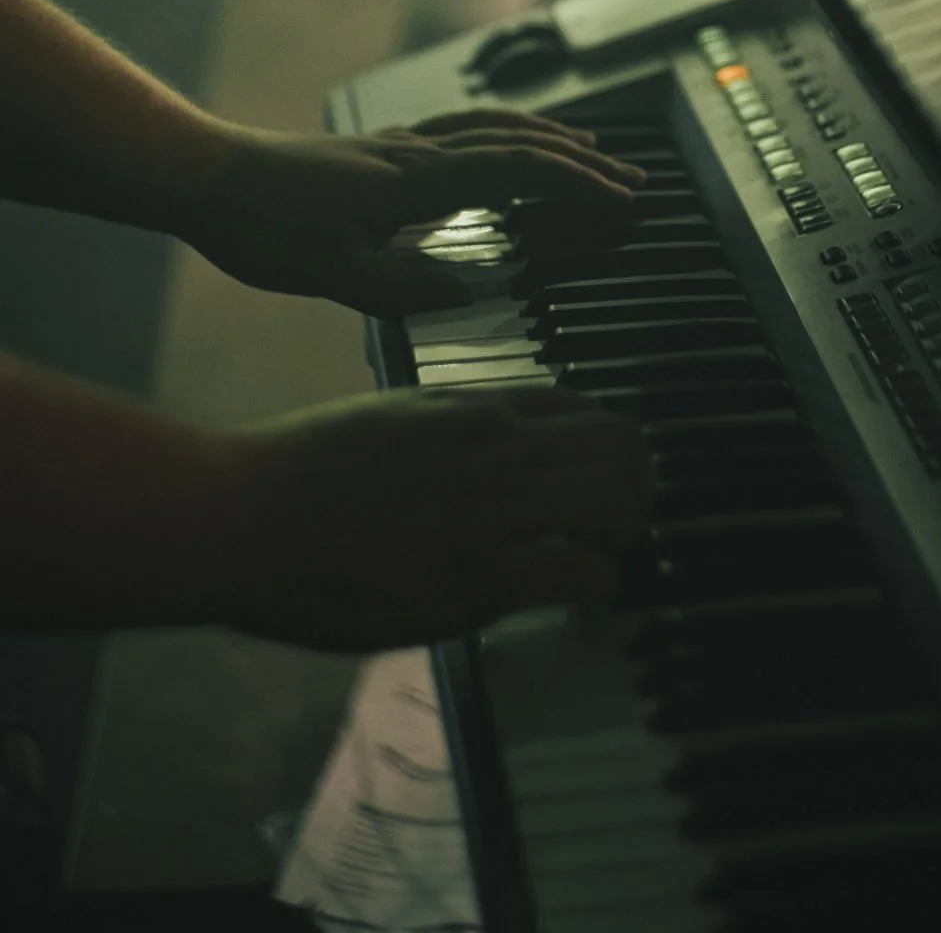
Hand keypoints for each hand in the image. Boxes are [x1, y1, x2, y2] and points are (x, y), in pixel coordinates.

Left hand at [177, 110, 643, 317]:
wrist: (208, 178)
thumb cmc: (263, 226)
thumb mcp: (335, 274)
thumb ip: (408, 284)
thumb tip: (472, 288)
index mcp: (416, 179)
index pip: (516, 169)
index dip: (575, 183)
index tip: (620, 199)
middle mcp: (416, 151)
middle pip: (516, 141)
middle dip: (580, 159)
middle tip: (629, 178)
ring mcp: (399, 145)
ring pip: (490, 127)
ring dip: (546, 139)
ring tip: (586, 153)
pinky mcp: (381, 150)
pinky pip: (462, 130)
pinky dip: (502, 134)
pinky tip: (501, 149)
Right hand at [212, 387, 652, 649]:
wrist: (241, 514)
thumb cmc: (295, 473)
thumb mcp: (385, 420)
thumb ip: (442, 429)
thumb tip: (477, 443)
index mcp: (469, 407)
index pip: (578, 406)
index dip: (598, 445)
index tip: (591, 478)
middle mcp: (494, 445)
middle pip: (621, 443)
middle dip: (635, 483)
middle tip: (617, 521)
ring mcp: (491, 508)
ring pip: (617, 498)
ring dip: (623, 530)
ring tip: (600, 557)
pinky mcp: (480, 575)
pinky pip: (583, 570)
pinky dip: (596, 585)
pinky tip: (574, 598)